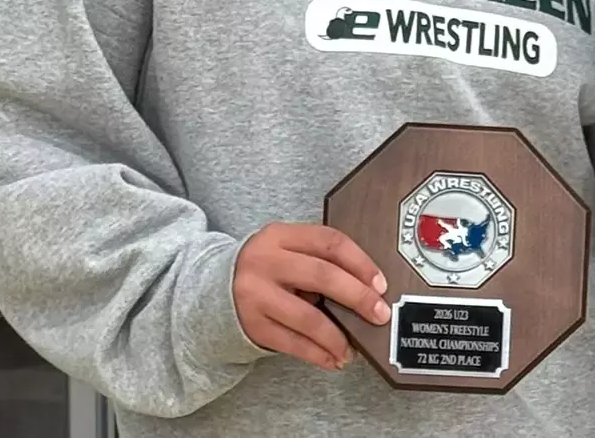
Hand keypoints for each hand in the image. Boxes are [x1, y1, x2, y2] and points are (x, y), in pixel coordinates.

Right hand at [231, 222, 389, 371]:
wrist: (214, 290)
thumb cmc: (267, 270)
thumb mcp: (286, 250)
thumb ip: (319, 259)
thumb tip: (368, 290)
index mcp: (280, 236)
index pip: (329, 242)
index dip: (361, 263)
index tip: (381, 284)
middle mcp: (265, 262)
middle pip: (322, 276)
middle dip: (358, 297)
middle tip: (379, 315)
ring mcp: (255, 295)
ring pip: (308, 317)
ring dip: (337, 337)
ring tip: (352, 349)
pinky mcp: (252, 325)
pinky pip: (292, 343)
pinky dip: (317, 353)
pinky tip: (332, 358)